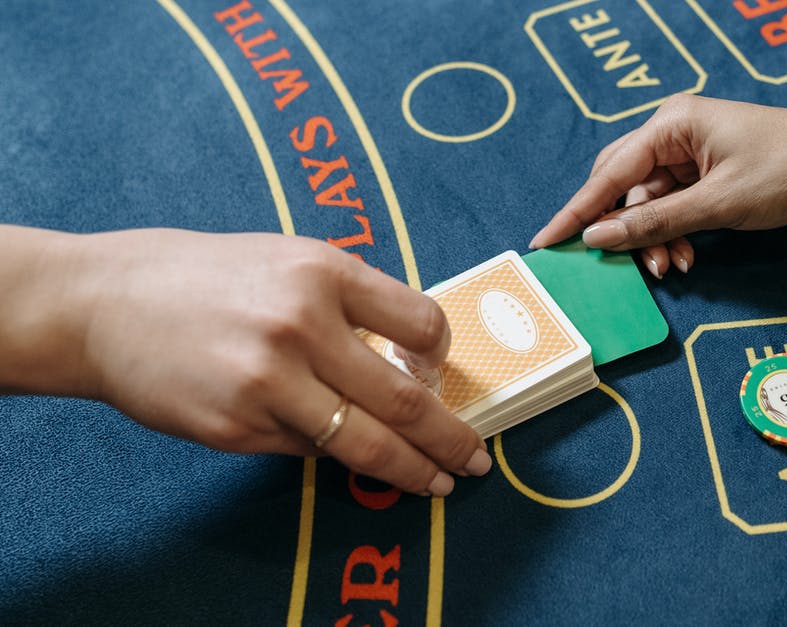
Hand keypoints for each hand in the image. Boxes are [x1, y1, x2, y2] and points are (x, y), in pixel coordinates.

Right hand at [67, 229, 488, 495]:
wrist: (103, 302)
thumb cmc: (206, 278)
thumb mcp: (288, 260)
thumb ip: (351, 302)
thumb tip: (411, 359)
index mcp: (323, 273)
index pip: (422, 323)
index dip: (443, 357)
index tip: (442, 375)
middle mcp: (300, 327)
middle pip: (404, 401)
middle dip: (450, 438)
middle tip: (475, 458)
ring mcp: (267, 385)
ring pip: (363, 444)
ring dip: (411, 470)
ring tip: (438, 482)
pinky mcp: (236, 428)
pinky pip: (307, 451)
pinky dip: (333, 453)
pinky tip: (345, 454)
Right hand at [529, 94, 786, 276]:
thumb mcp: (718, 202)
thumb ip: (654, 221)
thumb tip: (598, 236)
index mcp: (672, 124)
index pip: (609, 173)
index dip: (577, 211)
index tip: (545, 242)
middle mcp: (677, 136)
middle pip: (623, 187)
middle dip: (621, 231)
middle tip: (621, 267)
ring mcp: (695, 159)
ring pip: (650, 206)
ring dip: (655, 240)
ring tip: (673, 267)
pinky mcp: (713, 180)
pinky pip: (676, 211)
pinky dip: (677, 236)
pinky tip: (689, 258)